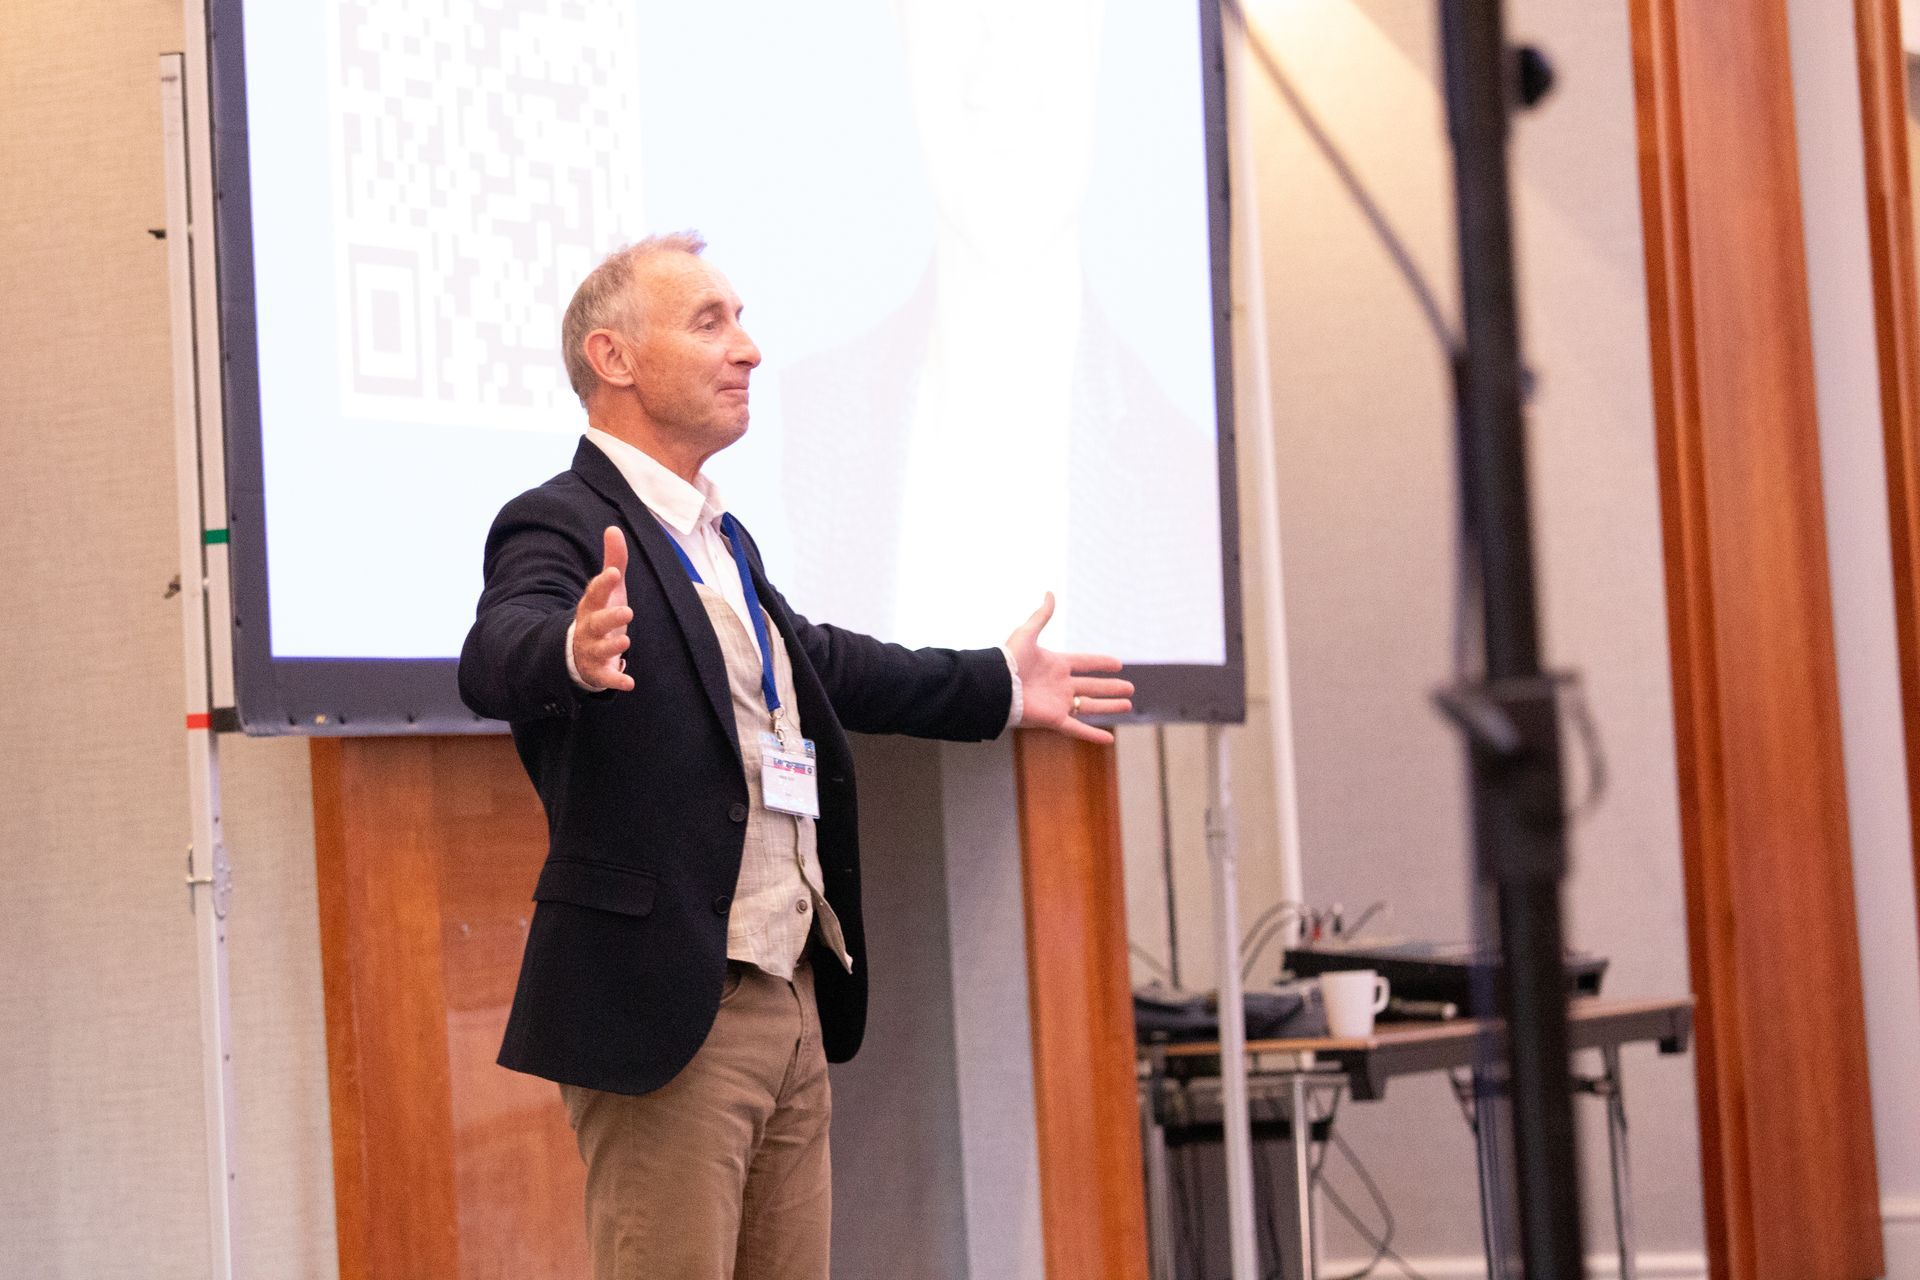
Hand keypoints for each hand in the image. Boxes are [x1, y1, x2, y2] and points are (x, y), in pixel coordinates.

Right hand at [573, 526, 634, 691]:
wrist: (578, 651)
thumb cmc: (599, 613)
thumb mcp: (608, 589)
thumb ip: (614, 561)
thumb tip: (613, 529)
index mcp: (591, 606)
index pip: (595, 593)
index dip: (603, 584)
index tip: (614, 573)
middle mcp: (588, 627)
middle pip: (596, 622)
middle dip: (610, 617)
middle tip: (628, 611)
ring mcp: (591, 650)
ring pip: (599, 649)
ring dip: (612, 646)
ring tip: (626, 642)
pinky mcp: (597, 670)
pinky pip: (605, 676)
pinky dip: (616, 680)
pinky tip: (630, 683)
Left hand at [1005, 592, 1132, 743]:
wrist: (997, 685)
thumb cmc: (1009, 659)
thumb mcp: (1027, 633)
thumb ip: (1041, 615)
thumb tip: (1049, 592)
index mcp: (1056, 664)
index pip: (1084, 662)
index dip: (1100, 662)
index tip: (1118, 664)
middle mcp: (1060, 684)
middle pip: (1092, 686)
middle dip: (1111, 687)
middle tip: (1130, 688)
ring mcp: (1059, 703)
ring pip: (1090, 706)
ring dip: (1109, 706)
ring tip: (1128, 704)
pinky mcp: (1054, 719)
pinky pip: (1078, 728)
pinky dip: (1093, 735)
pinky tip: (1109, 739)